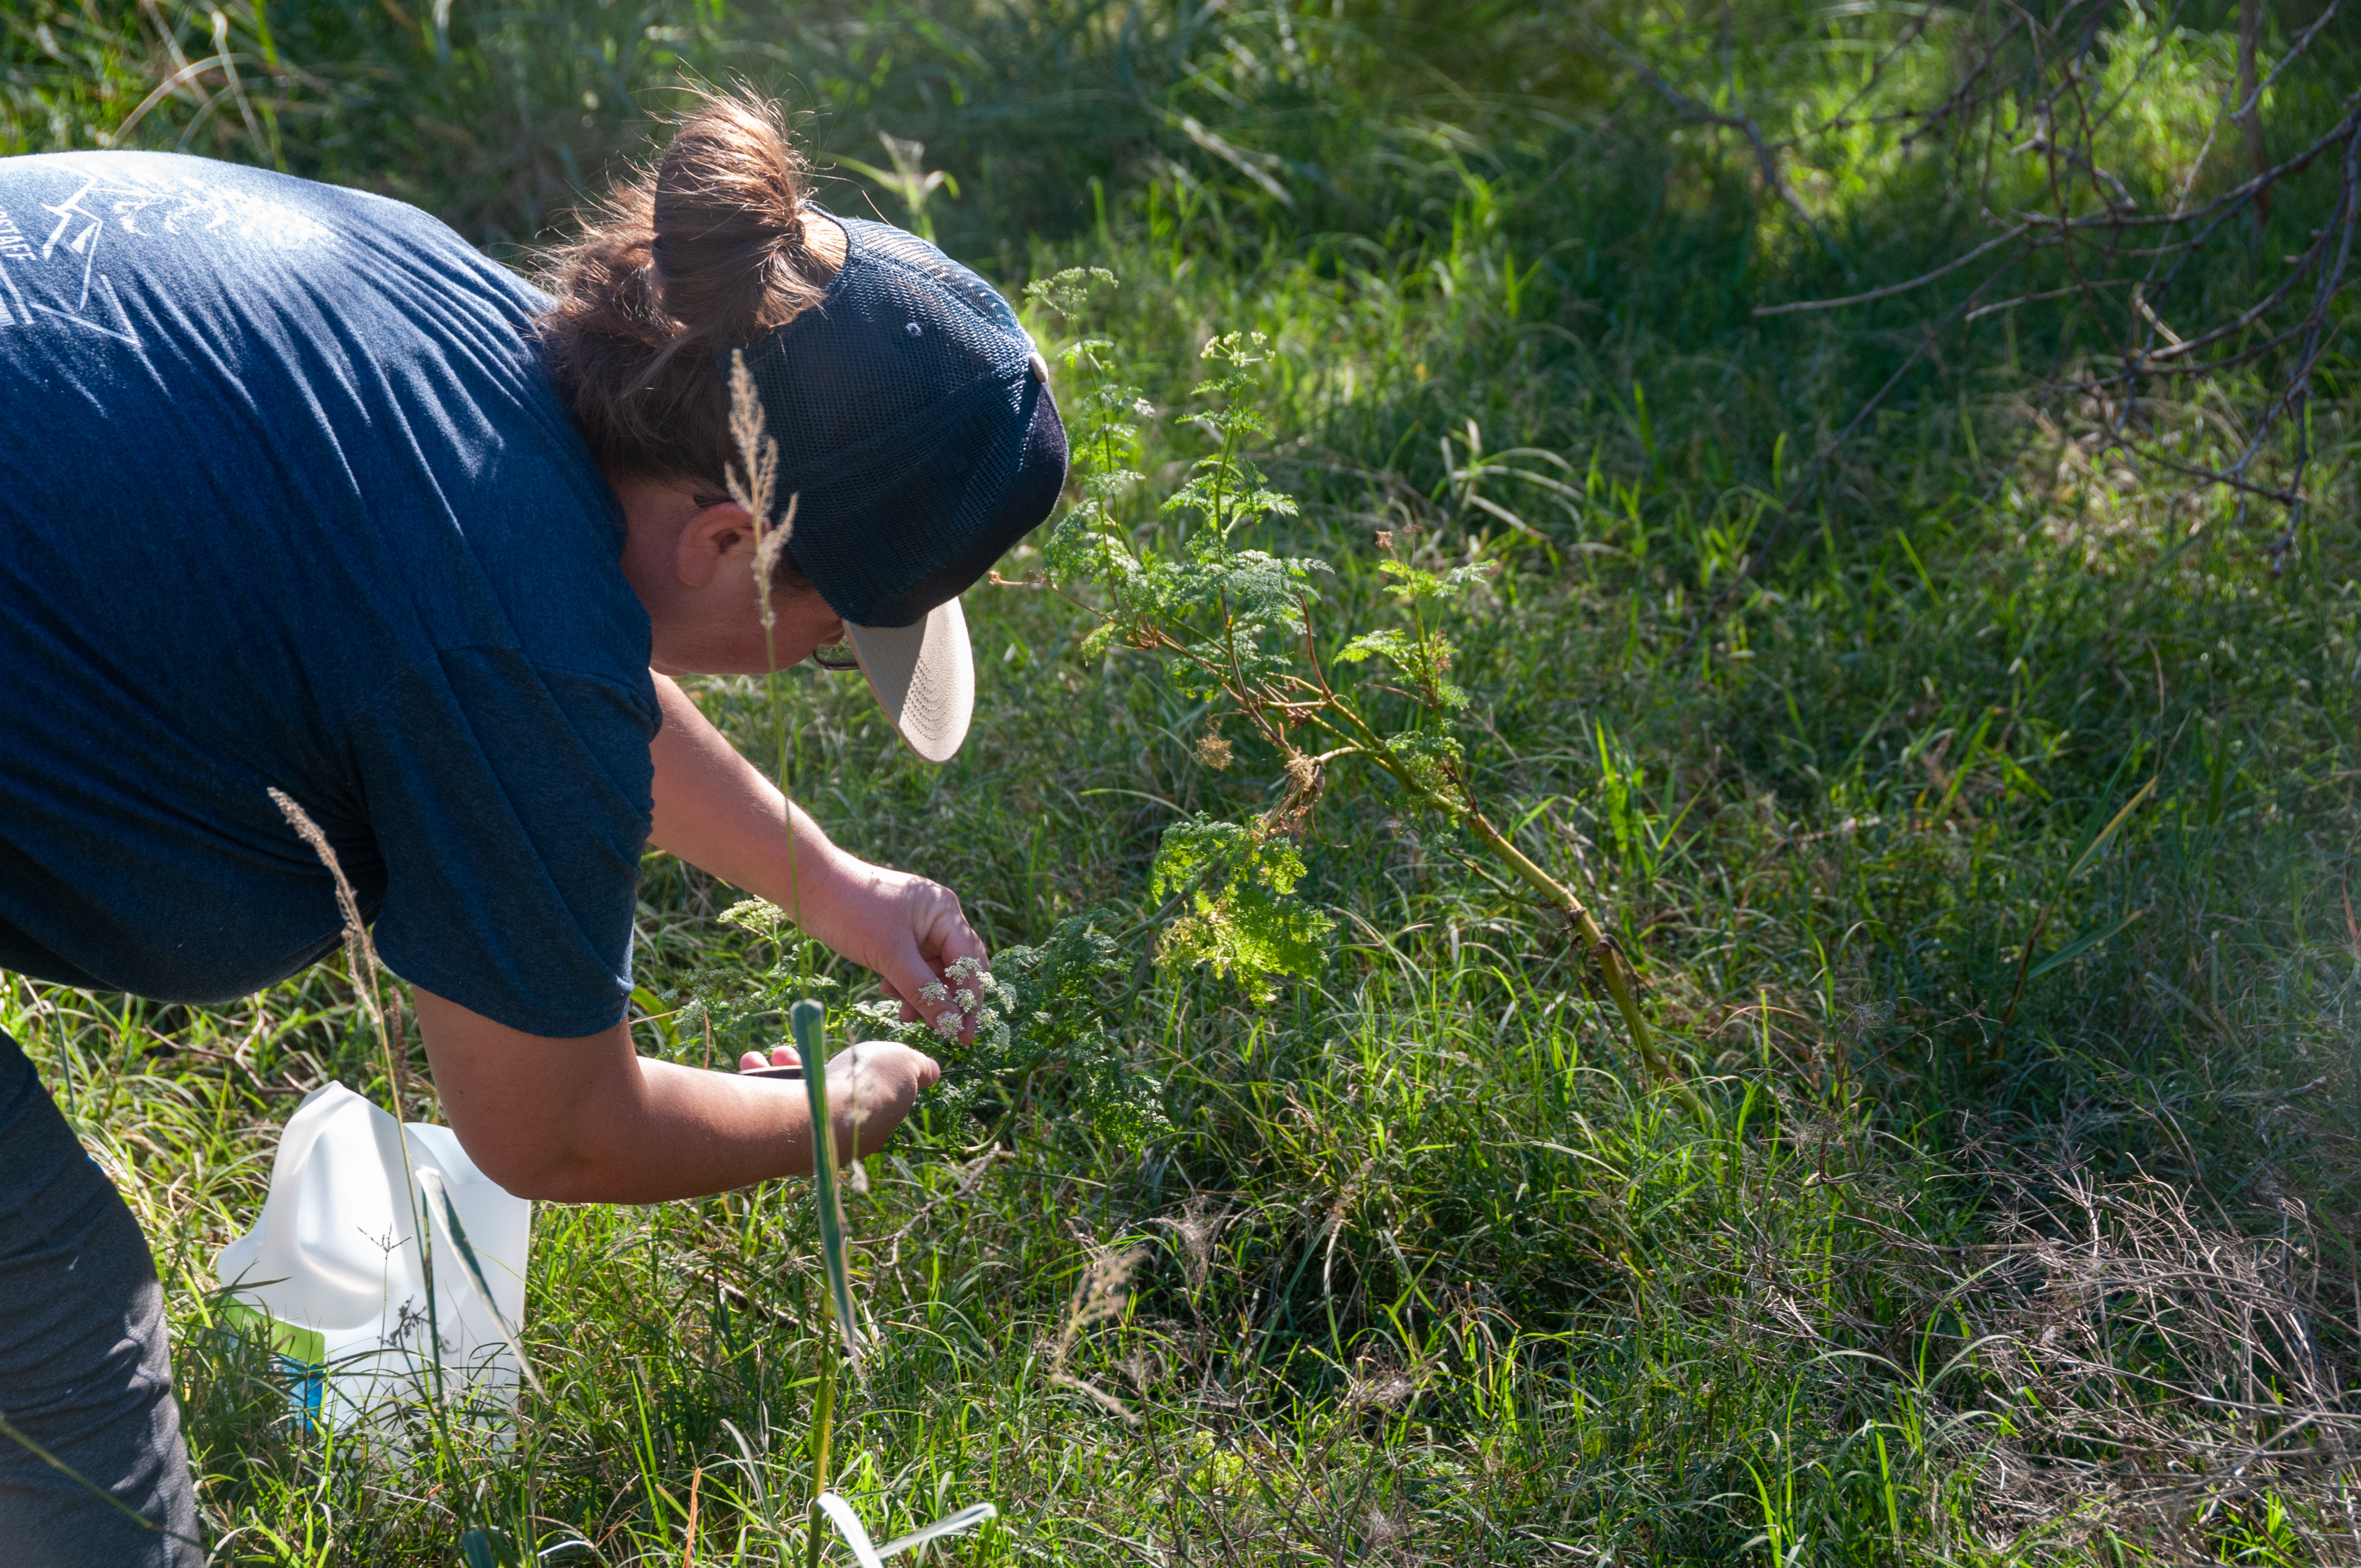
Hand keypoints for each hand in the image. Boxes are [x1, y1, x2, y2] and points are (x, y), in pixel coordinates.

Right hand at [736, 1041, 939, 1162]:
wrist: (819, 1116)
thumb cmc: (865, 1086)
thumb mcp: (903, 1065)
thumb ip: (915, 1067)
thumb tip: (932, 1072)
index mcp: (870, 1128)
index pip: (861, 1098)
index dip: (852, 1070)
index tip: (847, 1054)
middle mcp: (836, 1139)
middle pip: (821, 1096)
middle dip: (807, 1065)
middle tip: (792, 1050)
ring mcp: (805, 1141)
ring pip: (790, 1100)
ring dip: (778, 1070)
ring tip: (771, 1055)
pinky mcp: (773, 1141)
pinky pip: (764, 1106)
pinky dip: (756, 1080)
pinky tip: (751, 1063)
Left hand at [802, 859, 991, 1041]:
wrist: (808, 887)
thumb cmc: (853, 911)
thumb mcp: (890, 955)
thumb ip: (923, 990)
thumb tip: (952, 1024)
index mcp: (944, 912)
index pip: (968, 962)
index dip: (969, 999)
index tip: (965, 1034)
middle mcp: (936, 917)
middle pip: (956, 967)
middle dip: (948, 999)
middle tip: (946, 1032)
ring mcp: (916, 926)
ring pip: (931, 971)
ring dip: (922, 995)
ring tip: (905, 1014)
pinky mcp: (895, 936)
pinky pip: (910, 966)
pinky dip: (904, 984)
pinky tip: (887, 992)